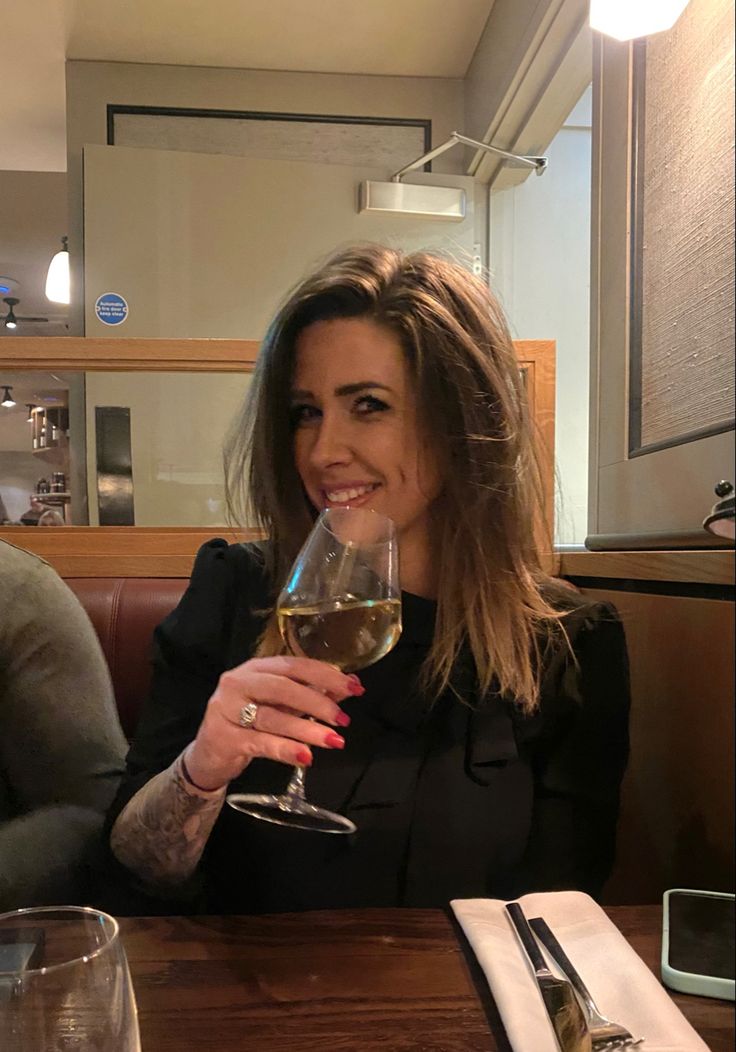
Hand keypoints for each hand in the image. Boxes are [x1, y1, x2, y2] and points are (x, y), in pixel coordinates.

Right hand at [184, 656, 363, 790]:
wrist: (209, 755)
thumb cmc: (249, 724)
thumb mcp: (281, 706)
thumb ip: (311, 695)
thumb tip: (350, 687)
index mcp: (256, 668)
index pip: (294, 665)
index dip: (326, 675)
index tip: (353, 687)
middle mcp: (238, 682)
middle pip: (282, 687)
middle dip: (318, 702)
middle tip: (342, 719)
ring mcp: (227, 709)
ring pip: (273, 717)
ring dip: (307, 729)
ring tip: (333, 740)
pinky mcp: (224, 738)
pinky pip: (260, 742)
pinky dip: (286, 749)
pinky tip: (306, 757)